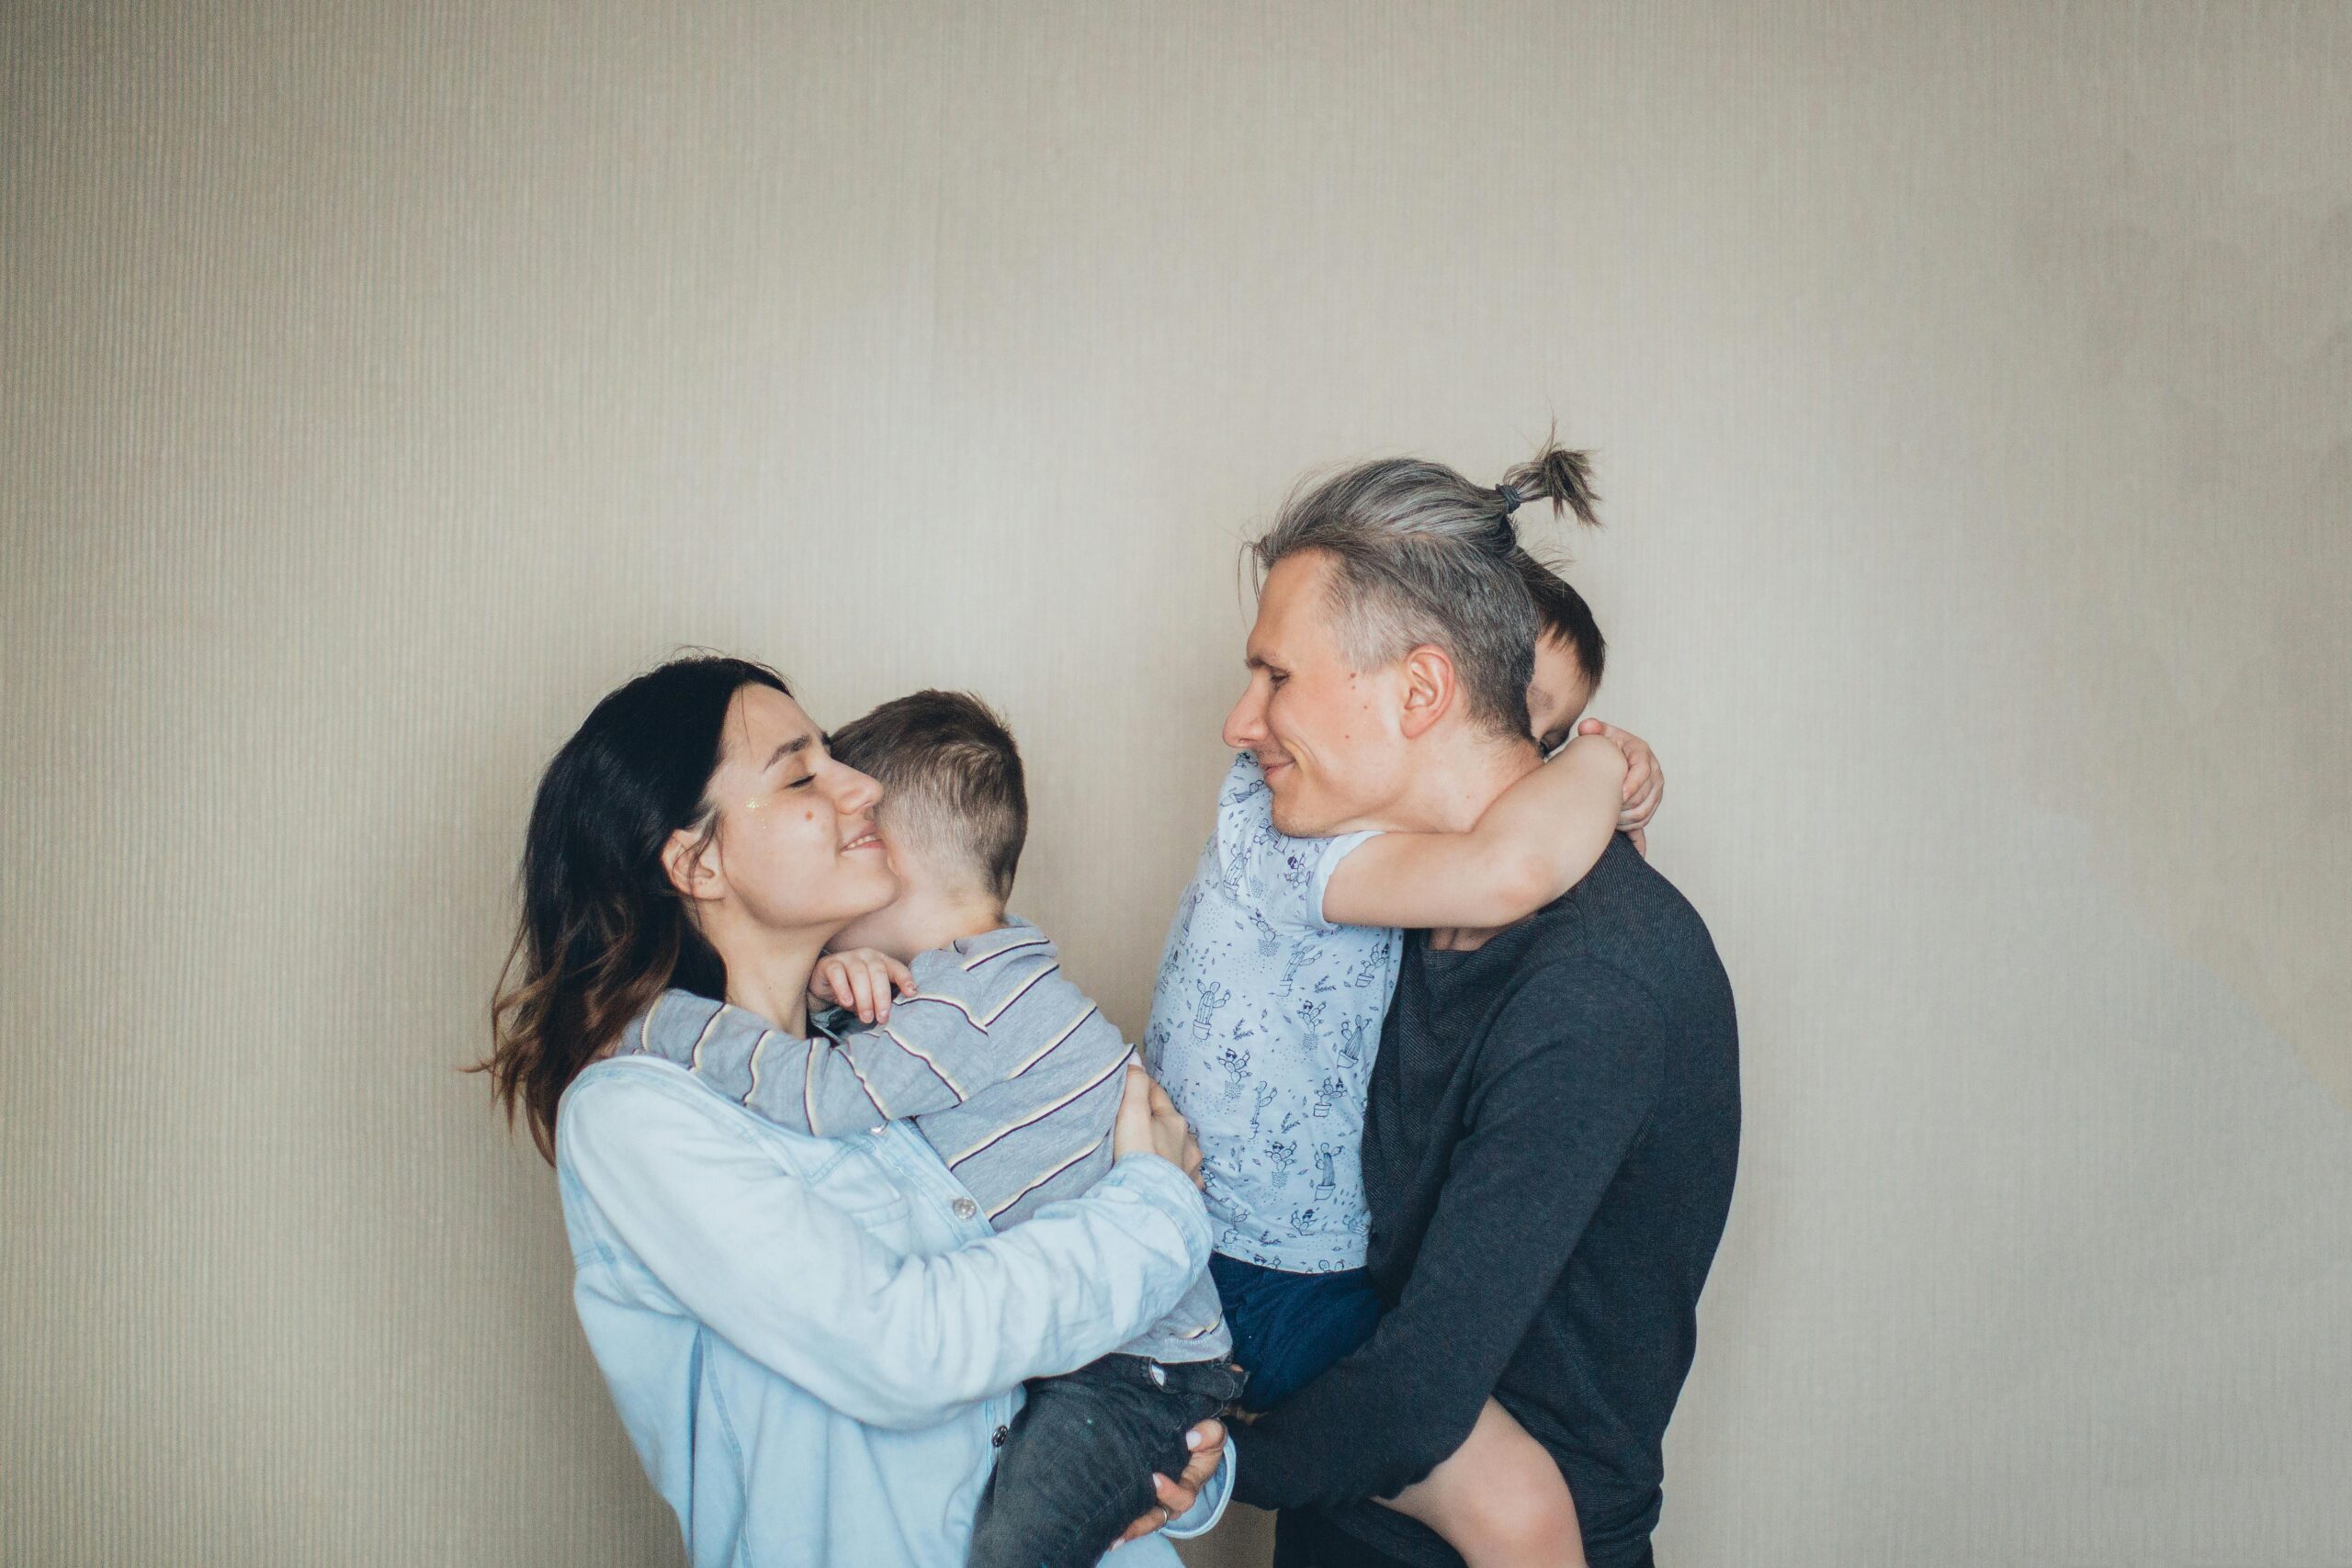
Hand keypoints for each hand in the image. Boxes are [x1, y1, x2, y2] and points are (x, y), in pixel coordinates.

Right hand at [808, 948, 914, 1023]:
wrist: (823, 985)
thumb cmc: (852, 989)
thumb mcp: (869, 995)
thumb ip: (880, 1000)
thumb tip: (887, 1017)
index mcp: (881, 961)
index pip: (896, 968)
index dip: (905, 979)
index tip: (911, 993)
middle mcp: (867, 955)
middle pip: (878, 973)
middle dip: (882, 997)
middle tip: (882, 1018)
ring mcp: (848, 957)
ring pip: (859, 974)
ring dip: (864, 998)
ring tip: (866, 1017)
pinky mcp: (830, 963)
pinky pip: (838, 974)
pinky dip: (843, 989)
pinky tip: (847, 1003)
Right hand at [1112, 1065, 1200, 1183]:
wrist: (1149, 1202)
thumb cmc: (1137, 1155)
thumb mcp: (1131, 1112)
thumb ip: (1133, 1083)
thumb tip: (1135, 1058)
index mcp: (1174, 1121)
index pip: (1156, 1095)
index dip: (1141, 1090)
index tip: (1127, 1089)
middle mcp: (1188, 1144)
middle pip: (1171, 1124)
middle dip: (1158, 1122)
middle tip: (1139, 1124)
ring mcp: (1190, 1169)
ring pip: (1182, 1151)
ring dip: (1171, 1149)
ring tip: (1156, 1154)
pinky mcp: (1188, 1192)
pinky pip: (1185, 1178)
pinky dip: (1178, 1175)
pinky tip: (1171, 1179)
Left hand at [1115, 1419, 1225, 1543]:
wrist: (1193, 1440)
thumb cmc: (1203, 1439)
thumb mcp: (1213, 1433)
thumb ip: (1209, 1433)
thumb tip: (1191, 1438)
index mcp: (1191, 1484)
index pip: (1183, 1496)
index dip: (1170, 1492)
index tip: (1155, 1478)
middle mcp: (1173, 1498)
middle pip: (1160, 1517)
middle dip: (1142, 1523)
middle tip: (1124, 1525)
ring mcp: (1158, 1500)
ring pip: (1145, 1520)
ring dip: (1129, 1529)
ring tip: (1110, 1539)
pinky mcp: (1142, 1496)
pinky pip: (1133, 1512)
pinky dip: (1120, 1522)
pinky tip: (1104, 1532)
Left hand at [1577, 718, 1661, 853]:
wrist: (1612, 757)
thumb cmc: (1604, 745)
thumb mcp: (1599, 734)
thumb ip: (1593, 729)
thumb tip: (1587, 727)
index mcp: (1642, 752)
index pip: (1643, 771)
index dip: (1631, 785)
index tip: (1617, 795)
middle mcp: (1654, 770)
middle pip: (1644, 796)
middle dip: (1623, 806)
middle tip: (1603, 810)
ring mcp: (1655, 789)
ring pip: (1644, 812)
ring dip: (1624, 820)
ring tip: (1605, 819)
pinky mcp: (1652, 803)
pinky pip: (1644, 821)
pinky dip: (1630, 828)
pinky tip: (1615, 828)